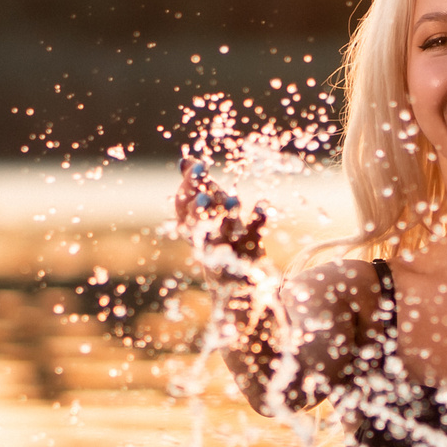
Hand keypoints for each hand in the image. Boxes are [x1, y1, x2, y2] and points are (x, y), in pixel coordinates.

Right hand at [173, 158, 267, 272]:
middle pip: (197, 227)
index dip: (189, 187)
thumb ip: (197, 186)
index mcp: (193, 228)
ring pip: (224, 237)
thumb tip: (183, 160)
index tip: (200, 165)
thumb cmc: (219, 239)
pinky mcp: (250, 256)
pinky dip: (258, 221)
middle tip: (204, 195)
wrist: (234, 286)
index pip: (183, 207)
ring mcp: (228, 251)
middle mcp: (206, 241)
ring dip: (227, 218)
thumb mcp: (208, 213)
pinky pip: (254, 239)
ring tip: (232, 198)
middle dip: (199, 210)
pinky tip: (263, 203)